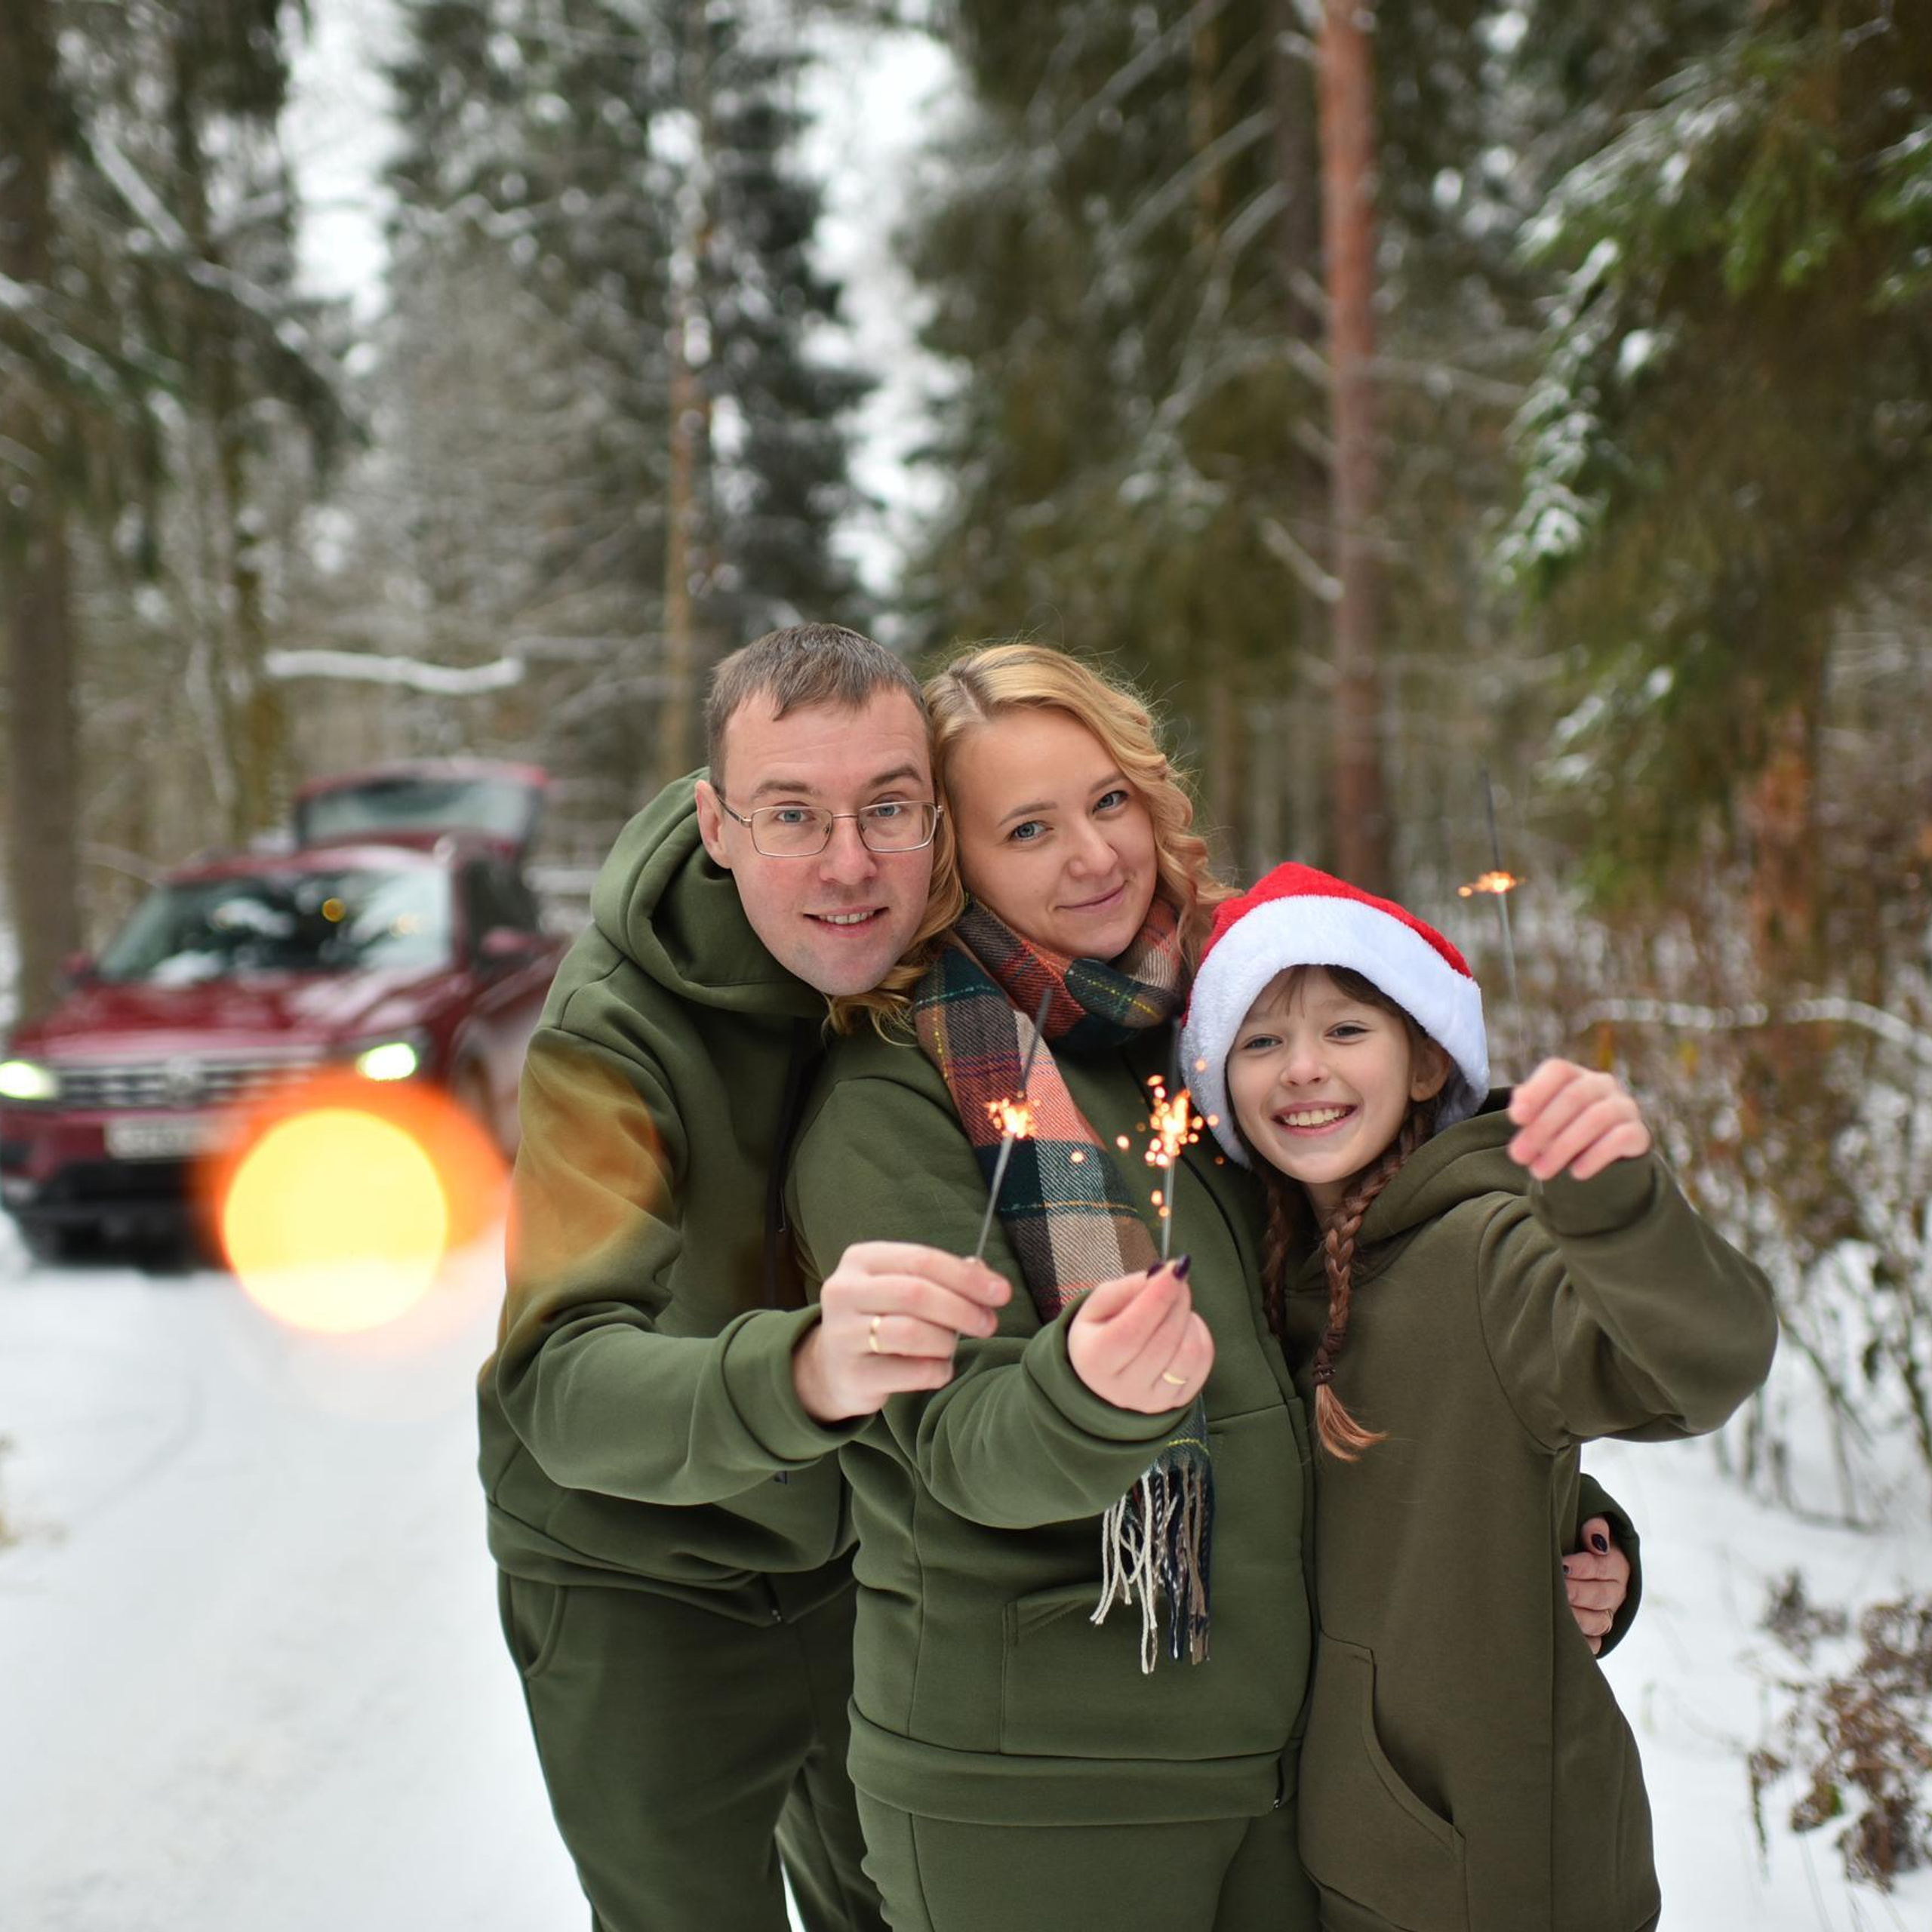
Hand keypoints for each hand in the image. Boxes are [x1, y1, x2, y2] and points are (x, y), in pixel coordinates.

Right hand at [793, 1241, 1011, 1423]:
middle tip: (988, 1323)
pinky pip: (913, 1372)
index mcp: (861, 1259)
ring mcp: (843, 1334)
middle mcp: (844, 1291)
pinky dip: (938, 1370)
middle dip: (963, 1309)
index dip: (967, 1276)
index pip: (922, 1259)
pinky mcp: (853, 1375)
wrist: (832, 1367)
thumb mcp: (902, 1286)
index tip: (1001, 1292)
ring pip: (913, 1333)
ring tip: (951, 1346)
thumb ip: (943, 1277)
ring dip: (947, 1341)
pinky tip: (938, 1368)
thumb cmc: (880, 1317)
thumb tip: (987, 1276)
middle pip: (917, 1294)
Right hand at [1066, 1261, 1213, 1414]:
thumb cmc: (1100, 1333)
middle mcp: (1123, 1388)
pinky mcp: (1177, 1402)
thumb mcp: (1099, 1304)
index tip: (1173, 1270)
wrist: (1102, 1378)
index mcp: (1095, 1360)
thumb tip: (1161, 1275)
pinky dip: (1200, 1336)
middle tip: (1177, 1277)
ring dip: (1188, 1319)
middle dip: (1177, 1301)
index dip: (1156, 1299)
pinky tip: (1185, 1326)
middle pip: (1164, 1340)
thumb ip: (1127, 1288)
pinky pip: (1202, 1364)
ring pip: (1188, 1354)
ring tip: (1176, 1305)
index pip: (1131, 1331)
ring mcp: (1152, 1400)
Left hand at [1507, 1059, 1650, 1181]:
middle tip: (1519, 1156)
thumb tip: (1518, 1111)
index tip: (1515, 1118)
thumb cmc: (1563, 1129)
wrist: (1606, 1152)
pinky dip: (1595, 1156)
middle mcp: (1602, 1084)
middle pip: (1573, 1097)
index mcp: (1575, 1076)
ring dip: (1563, 1147)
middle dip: (1541, 1129)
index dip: (1536, 1091)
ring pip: (1596, 1118)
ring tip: (1539, 1172)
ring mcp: (1624, 1106)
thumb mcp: (1541, 1118)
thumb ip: (1528, 1112)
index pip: (1558, 1070)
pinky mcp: (1639, 1132)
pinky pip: (1620, 1138)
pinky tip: (1575, 1172)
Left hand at [1563, 1516, 1630, 1654]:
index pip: (1603, 1567)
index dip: (1583, 1566)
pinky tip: (1565, 1636)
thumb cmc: (1575, 1538)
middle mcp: (1616, 1592)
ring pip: (1599, 1622)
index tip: (1562, 1564)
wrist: (1571, 1562)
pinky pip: (1595, 1644)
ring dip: (1578, 1618)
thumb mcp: (1587, 1526)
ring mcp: (1607, 1614)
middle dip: (1577, 1592)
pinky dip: (1583, 1643)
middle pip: (1600, 1596)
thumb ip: (1594, 1526)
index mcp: (1617, 1564)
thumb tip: (1597, 1540)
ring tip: (1557, 1610)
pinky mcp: (1596, 1633)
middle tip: (1557, 1588)